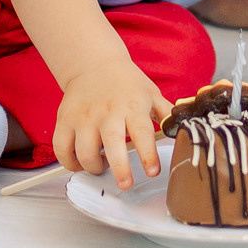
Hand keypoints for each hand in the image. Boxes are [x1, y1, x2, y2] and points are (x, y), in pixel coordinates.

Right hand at [53, 57, 168, 189]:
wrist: (94, 63)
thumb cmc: (126, 83)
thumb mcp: (151, 94)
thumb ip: (167, 115)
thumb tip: (185, 132)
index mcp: (132, 107)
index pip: (142, 133)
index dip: (147, 154)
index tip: (152, 171)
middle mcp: (107, 112)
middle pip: (111, 143)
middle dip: (119, 168)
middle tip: (125, 183)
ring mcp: (83, 116)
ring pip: (84, 151)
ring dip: (93, 166)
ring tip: (103, 165)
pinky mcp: (65, 120)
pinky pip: (62, 149)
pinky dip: (69, 163)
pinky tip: (80, 163)